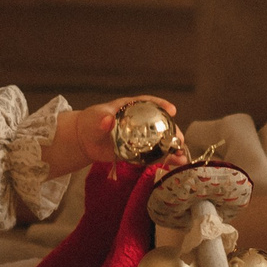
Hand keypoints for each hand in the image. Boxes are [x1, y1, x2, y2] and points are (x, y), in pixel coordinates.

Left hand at [51, 95, 179, 175]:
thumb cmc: (90, 122)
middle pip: (160, 123)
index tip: (172, 110)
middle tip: (179, 139)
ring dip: (173, 147)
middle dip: (172, 130)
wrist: (84, 140)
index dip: (162, 105)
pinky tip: (177, 163)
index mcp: (131, 107)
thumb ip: (101, 119)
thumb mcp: (95, 119)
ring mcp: (140, 137)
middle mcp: (140, 121)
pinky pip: (154, 154)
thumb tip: (107, 120)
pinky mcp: (138, 151)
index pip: (149, 103)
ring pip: (161, 140)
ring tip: (182, 155)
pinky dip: (166, 159)